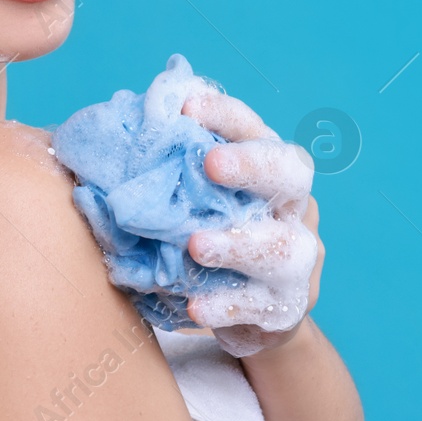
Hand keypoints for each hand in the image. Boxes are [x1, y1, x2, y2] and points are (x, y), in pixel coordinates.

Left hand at [179, 89, 322, 358]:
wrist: (250, 314)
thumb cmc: (213, 236)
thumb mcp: (198, 200)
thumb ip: (174, 168)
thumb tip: (125, 126)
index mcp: (269, 171)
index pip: (257, 131)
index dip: (227, 115)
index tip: (187, 106)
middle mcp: (292, 209)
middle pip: (291, 174)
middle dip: (252, 165)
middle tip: (210, 164)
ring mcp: (295, 262)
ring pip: (283, 247)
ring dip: (238, 243)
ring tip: (196, 245)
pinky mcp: (283, 309)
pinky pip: (259, 306)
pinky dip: (227, 304)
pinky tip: (196, 307)